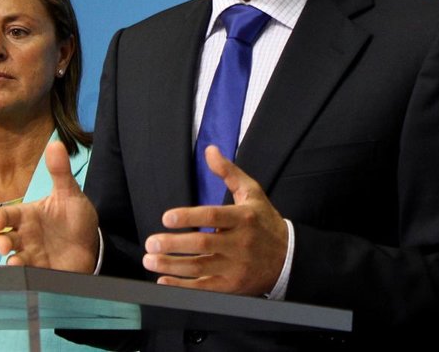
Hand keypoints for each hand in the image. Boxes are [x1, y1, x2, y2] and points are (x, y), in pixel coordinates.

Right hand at [0, 141, 98, 272]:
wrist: (93, 244)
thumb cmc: (74, 218)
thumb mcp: (70, 194)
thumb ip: (60, 172)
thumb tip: (55, 143)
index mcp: (28, 216)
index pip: (7, 216)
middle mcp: (25, 237)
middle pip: (4, 239)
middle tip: (4, 244)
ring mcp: (33, 256)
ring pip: (14, 260)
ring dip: (11, 262)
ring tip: (15, 263)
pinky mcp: (43, 273)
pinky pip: (30, 277)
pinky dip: (26, 277)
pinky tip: (28, 275)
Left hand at [142, 145, 287, 295]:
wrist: (289, 257)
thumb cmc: (264, 222)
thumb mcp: (252, 192)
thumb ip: (228, 172)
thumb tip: (210, 151)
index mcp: (243, 217)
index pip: (213, 216)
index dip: (188, 217)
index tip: (166, 218)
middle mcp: (240, 243)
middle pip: (203, 244)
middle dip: (173, 244)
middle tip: (151, 242)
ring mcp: (236, 266)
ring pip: (200, 267)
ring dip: (172, 265)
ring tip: (150, 260)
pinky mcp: (232, 285)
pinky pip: (204, 288)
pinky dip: (182, 286)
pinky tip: (164, 280)